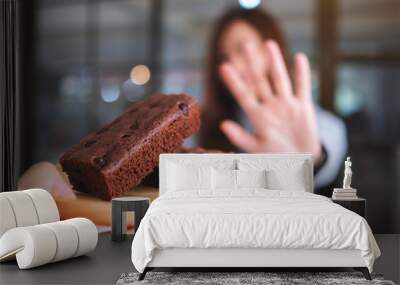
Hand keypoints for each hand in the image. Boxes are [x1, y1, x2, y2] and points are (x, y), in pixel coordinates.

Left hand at [219, 40, 321, 161]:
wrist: (301, 163)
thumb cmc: (276, 157)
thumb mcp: (257, 149)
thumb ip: (240, 137)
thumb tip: (223, 124)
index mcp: (258, 117)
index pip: (243, 95)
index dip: (234, 82)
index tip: (224, 67)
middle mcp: (271, 107)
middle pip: (260, 82)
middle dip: (252, 64)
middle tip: (245, 45)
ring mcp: (286, 105)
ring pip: (279, 79)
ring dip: (275, 62)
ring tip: (268, 44)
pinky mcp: (303, 107)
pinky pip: (302, 87)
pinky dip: (302, 74)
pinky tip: (299, 57)